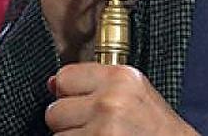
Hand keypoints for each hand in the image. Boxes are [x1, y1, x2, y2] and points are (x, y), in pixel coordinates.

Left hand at [45, 63, 196, 134]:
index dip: (69, 94)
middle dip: (68, 123)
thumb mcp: (132, 92)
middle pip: (54, 111)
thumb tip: (52, 84)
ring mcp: (104, 130)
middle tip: (94, 127)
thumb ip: (94, 83)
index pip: (63, 77)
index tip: (82, 103)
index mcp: (120, 77)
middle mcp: (110, 101)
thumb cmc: (156, 126)